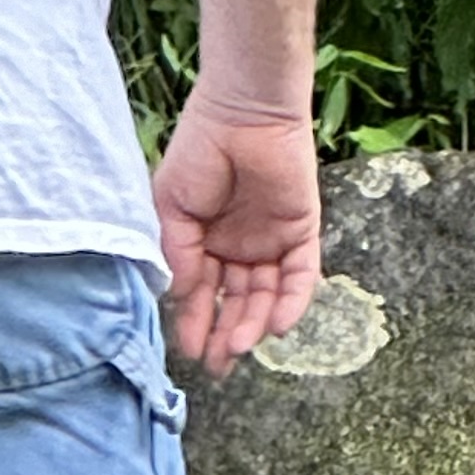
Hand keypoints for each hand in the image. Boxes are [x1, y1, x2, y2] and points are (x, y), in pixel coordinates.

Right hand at [151, 93, 322, 377]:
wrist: (242, 110)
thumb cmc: (200, 151)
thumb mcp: (172, 208)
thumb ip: (177, 254)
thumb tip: (181, 299)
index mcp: (205, 245)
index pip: (203, 296)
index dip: (196, 324)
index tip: (191, 352)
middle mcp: (238, 249)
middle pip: (236, 304)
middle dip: (227, 335)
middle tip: (219, 364)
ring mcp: (271, 242)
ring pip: (265, 296)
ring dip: (254, 324)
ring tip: (241, 346)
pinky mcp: (301, 233)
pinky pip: (300, 276)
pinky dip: (291, 302)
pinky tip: (276, 325)